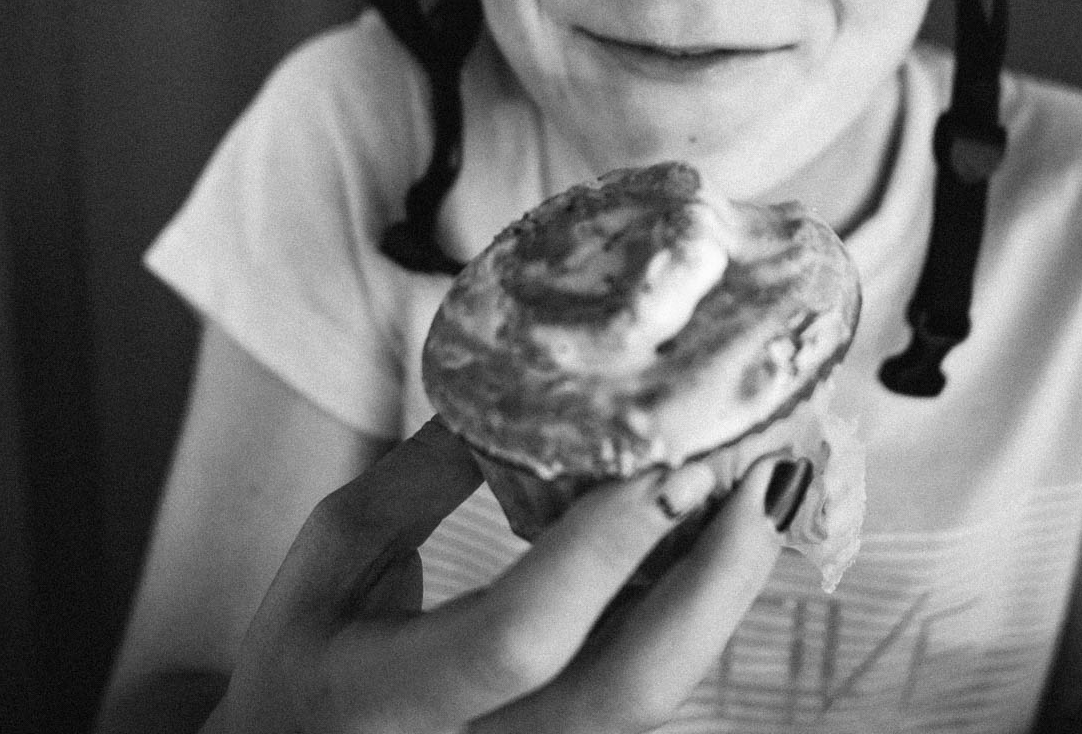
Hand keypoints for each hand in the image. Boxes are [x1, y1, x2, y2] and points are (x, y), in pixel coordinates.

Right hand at [210, 417, 799, 733]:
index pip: (519, 635)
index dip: (602, 552)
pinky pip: (655, 680)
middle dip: (719, 575)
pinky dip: (702, 605)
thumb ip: (420, 476)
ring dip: (730, 585)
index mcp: (394, 695)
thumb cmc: (306, 657)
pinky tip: (731, 534)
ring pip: (663, 690)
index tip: (670, 465)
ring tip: (775, 484)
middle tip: (772, 468)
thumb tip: (523, 386)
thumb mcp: (334, 555)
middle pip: (633, 684)